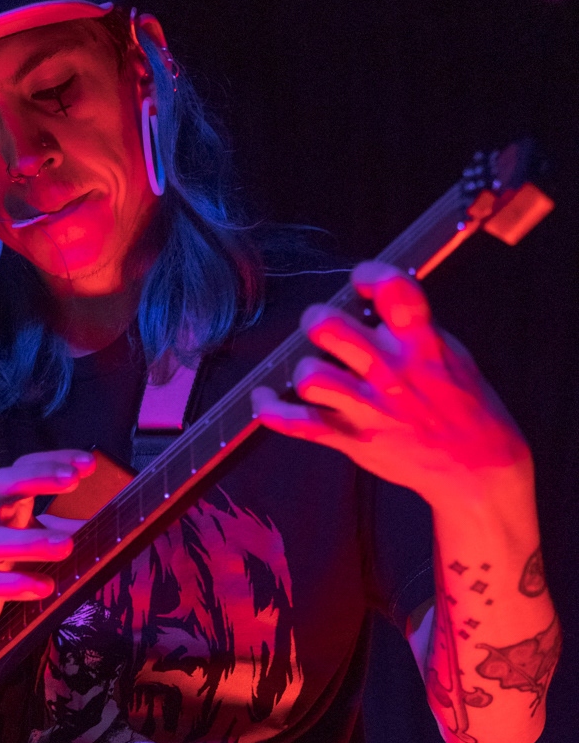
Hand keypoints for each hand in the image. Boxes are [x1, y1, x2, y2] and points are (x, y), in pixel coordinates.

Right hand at [0, 450, 94, 658]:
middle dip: (35, 479)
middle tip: (72, 480)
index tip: (89, 462)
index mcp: (3, 506)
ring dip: (32, 542)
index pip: (22, 469)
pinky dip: (18, 585)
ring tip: (67, 545)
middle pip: (1, 488)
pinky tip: (46, 587)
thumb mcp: (28, 536)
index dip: (52, 461)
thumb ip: (66, 526)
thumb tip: (115, 518)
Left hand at [250, 261, 531, 510]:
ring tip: (314, 371)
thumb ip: (413, 329)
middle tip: (322, 327)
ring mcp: (370, 409)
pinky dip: (272, 411)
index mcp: (422, 344)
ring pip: (310, 376)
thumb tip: (374, 300)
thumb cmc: (464, 407)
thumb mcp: (451, 355)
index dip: (369, 274)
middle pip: (330, 329)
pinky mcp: (353, 440)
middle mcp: (392, 373)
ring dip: (304, 369)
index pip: (393, 290)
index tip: (361, 279)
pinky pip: (298, 424)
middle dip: (317, 320)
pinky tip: (264, 400)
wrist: (478, 468)